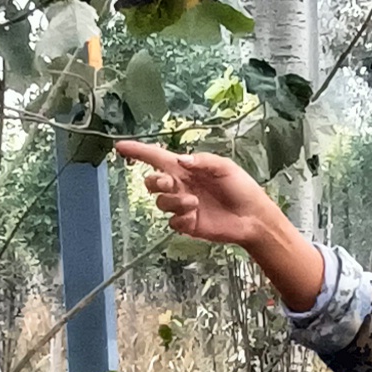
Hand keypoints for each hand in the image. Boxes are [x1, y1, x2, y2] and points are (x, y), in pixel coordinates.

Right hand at [114, 140, 278, 246]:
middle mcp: (180, 186)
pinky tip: (194, 216)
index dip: (138, 151)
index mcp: (186, 169)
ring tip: (194, 203)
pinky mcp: (187, 224)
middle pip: (151, 181)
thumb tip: (181, 160)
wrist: (252, 217)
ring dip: (173, 201)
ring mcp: (182, 206)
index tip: (119, 146)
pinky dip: (180, 218)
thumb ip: (202, 161)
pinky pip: (172, 221)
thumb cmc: (241, 187)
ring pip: (160, 202)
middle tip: (170, 183)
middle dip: (155, 182)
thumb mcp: (225, 167)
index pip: (156, 158)